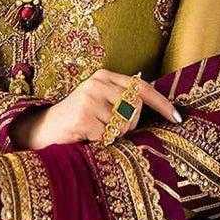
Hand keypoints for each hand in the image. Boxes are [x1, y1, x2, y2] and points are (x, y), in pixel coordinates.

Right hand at [10, 69, 181, 148]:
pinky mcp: (83, 116)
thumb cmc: (77, 120)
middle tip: (109, 130)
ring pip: (124, 124)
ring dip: (114, 135)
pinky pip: (108, 136)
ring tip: (95, 132)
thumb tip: (160, 109)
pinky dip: (100, 142)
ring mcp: (89, 98)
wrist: (41, 129)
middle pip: (137, 108)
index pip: (142, 87)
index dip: (162, 103)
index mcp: (104, 77)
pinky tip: (86, 137)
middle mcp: (97, 83)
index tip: (177, 117)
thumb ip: (122, 101)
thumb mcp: (100, 104)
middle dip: (130, 125)